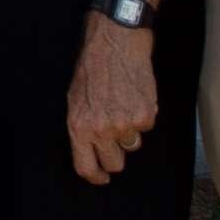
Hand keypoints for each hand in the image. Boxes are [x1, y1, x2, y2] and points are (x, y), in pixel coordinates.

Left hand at [66, 16, 157, 183]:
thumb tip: (88, 149)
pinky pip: (146, 128)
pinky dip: (142, 115)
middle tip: (114, 134)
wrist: (116, 42)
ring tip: (122, 104)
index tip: (102, 177)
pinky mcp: (146, 116)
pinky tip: (134, 95)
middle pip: (115, 163)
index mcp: (79, 126)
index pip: (86, 167)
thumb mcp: (74, 97)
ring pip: (132, 145)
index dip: (96, 176)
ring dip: (129, 132)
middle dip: (115, 153)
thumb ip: (82, 126)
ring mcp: (125, 125)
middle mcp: (101, 130)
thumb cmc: (92, 66)